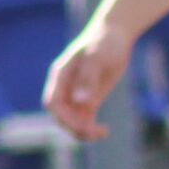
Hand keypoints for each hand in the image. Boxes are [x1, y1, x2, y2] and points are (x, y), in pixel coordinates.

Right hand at [43, 20, 133, 141]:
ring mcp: (76, 93)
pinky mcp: (89, 97)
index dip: (62, 117)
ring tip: (102, 133)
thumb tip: (80, 102)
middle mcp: (65, 87)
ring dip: (83, 130)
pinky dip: (90, 126)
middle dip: (74, 126)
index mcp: (61, 76)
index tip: (81, 124)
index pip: (53, 103)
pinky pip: (84, 118)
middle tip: (95, 132)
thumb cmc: (104, 42)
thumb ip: (88, 79)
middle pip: (61, 115)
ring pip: (72, 119)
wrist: (115, 35)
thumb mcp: (97, 58)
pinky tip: (103, 131)